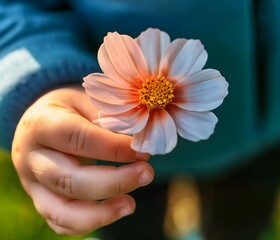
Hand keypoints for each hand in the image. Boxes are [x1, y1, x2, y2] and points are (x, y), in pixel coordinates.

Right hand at [11, 86, 153, 235]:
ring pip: (61, 211)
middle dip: (114, 182)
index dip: (113, 148)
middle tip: (146, 173)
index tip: (143, 151)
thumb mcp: (86, 100)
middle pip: (69, 180)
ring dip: (102, 212)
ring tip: (131, 204)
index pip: (78, 139)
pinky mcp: (39, 201)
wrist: (39, 124)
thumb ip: (110, 119)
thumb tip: (142, 142)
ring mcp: (32, 184)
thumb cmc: (69, 110)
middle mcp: (31, 157)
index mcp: (41, 124)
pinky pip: (60, 222)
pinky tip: (115, 210)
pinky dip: (89, 223)